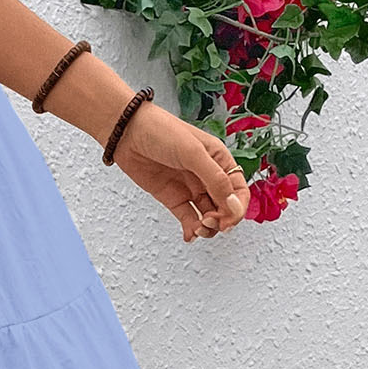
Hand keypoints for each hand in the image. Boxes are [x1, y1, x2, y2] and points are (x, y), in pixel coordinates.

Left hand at [109, 99, 249, 242]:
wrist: (129, 133)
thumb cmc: (162, 132)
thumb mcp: (193, 153)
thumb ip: (214, 179)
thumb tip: (231, 203)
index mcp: (219, 160)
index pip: (238, 190)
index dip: (237, 208)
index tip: (227, 220)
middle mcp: (208, 176)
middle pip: (225, 207)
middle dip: (222, 220)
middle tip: (209, 222)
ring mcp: (191, 188)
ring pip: (208, 216)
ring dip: (208, 228)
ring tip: (199, 228)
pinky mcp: (173, 198)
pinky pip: (188, 219)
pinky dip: (192, 230)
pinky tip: (190, 236)